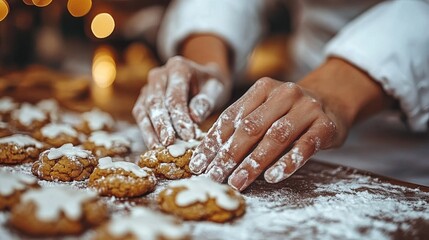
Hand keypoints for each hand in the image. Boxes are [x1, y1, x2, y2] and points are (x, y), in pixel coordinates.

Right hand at [133, 56, 230, 148]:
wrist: (202, 82)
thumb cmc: (209, 87)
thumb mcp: (214, 90)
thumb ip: (205, 102)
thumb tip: (194, 117)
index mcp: (178, 67)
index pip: (175, 95)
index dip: (180, 117)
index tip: (188, 135)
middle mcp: (159, 75)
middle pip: (156, 102)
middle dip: (162, 125)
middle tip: (169, 143)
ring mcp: (148, 87)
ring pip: (144, 110)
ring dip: (150, 131)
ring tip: (158, 148)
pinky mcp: (143, 100)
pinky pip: (141, 116)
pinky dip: (146, 131)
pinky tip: (154, 146)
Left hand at [189, 78, 339, 190]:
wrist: (333, 100)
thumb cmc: (289, 111)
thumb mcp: (265, 109)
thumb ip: (243, 125)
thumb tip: (211, 154)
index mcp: (263, 88)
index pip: (232, 117)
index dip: (213, 142)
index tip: (198, 163)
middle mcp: (284, 94)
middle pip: (251, 127)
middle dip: (229, 154)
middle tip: (214, 176)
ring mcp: (306, 109)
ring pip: (275, 137)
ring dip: (254, 162)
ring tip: (238, 181)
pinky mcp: (325, 126)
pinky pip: (305, 146)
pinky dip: (287, 162)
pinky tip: (273, 177)